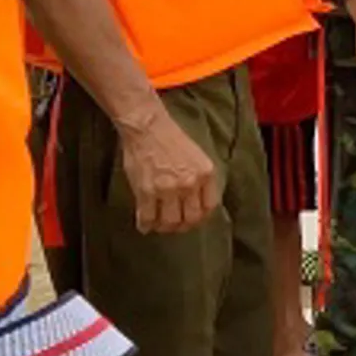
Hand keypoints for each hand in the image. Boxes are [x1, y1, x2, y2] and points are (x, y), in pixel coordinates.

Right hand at [118, 106, 220, 233]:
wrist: (148, 128)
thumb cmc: (172, 139)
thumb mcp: (198, 158)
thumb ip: (200, 180)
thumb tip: (197, 201)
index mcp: (206, 174)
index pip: (210, 206)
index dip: (202, 217)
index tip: (194, 219)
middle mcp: (190, 184)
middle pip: (191, 218)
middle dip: (183, 226)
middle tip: (176, 226)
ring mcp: (168, 189)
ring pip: (170, 222)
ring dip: (165, 228)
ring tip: (160, 226)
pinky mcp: (146, 191)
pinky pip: (148, 217)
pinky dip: (146, 225)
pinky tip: (145, 225)